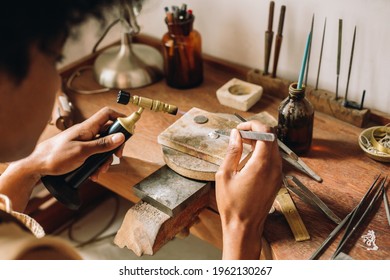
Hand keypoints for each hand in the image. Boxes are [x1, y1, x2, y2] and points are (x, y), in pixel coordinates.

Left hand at [29, 107, 125, 179]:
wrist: (36, 165)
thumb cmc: (55, 156)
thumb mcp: (82, 152)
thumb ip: (102, 144)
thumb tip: (121, 136)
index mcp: (87, 127)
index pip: (108, 114)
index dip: (120, 117)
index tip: (130, 127)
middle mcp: (87, 132)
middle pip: (109, 132)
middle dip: (115, 146)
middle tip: (117, 156)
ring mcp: (83, 141)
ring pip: (102, 146)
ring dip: (105, 159)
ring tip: (101, 171)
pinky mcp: (80, 150)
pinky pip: (94, 154)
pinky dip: (96, 164)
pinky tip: (93, 173)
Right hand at [215, 120, 281, 258]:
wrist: (244, 227)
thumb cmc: (233, 205)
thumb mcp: (225, 175)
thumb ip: (232, 152)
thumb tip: (235, 135)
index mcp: (262, 164)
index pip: (266, 132)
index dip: (252, 124)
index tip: (240, 128)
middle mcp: (274, 167)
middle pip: (271, 137)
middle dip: (255, 131)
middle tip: (239, 135)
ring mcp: (278, 174)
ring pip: (273, 147)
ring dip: (259, 141)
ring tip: (242, 145)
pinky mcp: (276, 180)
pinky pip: (273, 158)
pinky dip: (262, 152)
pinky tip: (248, 158)